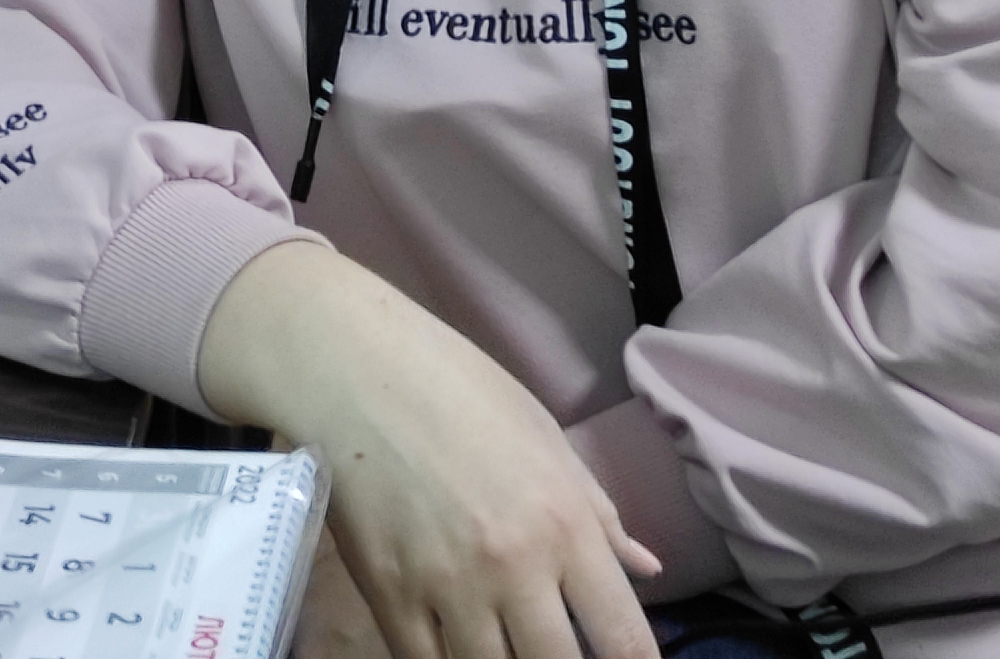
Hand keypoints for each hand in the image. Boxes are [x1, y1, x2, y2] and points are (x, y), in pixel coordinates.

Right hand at [200, 242, 661, 658]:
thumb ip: (598, 513)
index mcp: (565, 524)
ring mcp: (448, 589)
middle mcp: (515, 568)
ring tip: (504, 643)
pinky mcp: (389, 597)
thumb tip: (646, 568)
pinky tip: (454, 647)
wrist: (353, 369)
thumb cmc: (458, 389)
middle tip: (552, 647)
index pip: (623, 637)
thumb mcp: (545, 438)